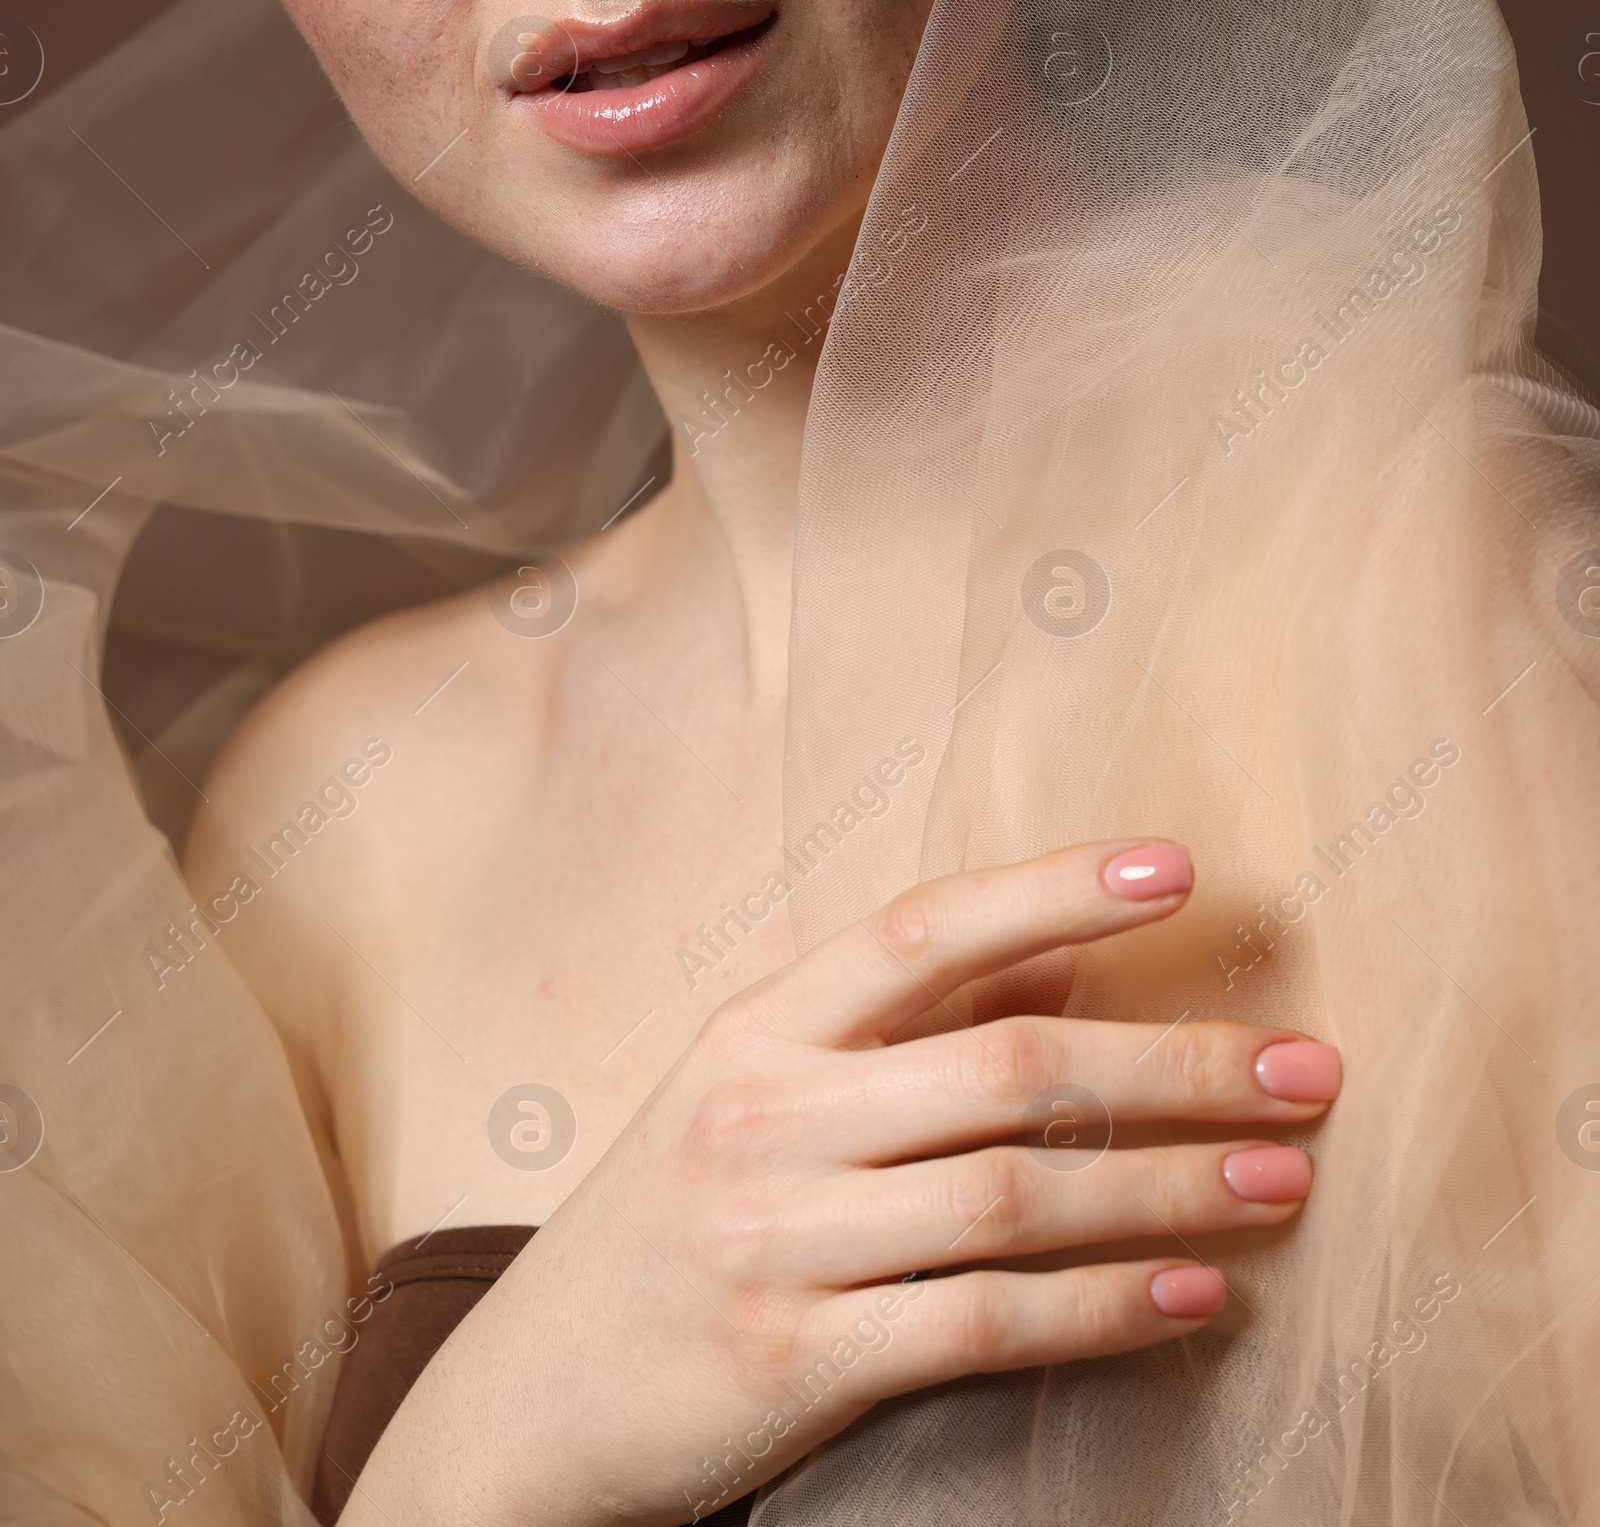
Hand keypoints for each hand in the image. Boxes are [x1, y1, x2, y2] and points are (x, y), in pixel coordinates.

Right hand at [353, 840, 1339, 1526]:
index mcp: (752, 1031)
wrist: (515, 1416)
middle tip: (1309, 1068)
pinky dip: (1102, 1309)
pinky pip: (980, 1323)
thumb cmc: (659, 1236)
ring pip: (1018, 1193)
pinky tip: (1193, 1297)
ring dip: (1173, 1184)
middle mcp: (763, 1116)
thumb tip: (1057, 968)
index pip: (921, 929)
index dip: (1054, 889)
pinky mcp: (792, 1365)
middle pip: (1010, 1064)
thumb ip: (883, 1036)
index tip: (1178, 866)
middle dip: (1179, 1060)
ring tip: (1285, 1180)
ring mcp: (774, 1241)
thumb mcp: (739, 1104)